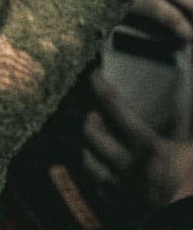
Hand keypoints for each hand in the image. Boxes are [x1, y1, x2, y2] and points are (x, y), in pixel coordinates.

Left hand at [82, 71, 192, 209]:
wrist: (191, 218)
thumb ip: (189, 110)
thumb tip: (186, 58)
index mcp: (150, 148)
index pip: (116, 109)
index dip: (102, 88)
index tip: (95, 75)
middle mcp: (131, 168)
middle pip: (93, 137)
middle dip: (90, 120)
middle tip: (94, 111)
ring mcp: (127, 191)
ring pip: (90, 164)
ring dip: (88, 149)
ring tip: (93, 138)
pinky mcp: (128, 209)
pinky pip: (102, 191)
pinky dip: (98, 178)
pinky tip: (102, 169)